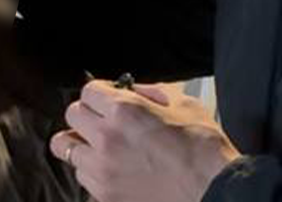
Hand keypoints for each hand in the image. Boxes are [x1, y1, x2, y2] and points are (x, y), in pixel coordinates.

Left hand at [50, 81, 240, 201]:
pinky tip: (113, 170)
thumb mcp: (183, 104)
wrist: (214, 191)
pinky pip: (83, 178)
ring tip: (104, 149)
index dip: (100, 93)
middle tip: (102, 121)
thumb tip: (133, 90)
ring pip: (68, 149)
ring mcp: (103, 171)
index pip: (88, 91)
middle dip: (87, 115)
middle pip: (71, 116)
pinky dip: (93, 172)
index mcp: (125, 111)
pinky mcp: (105, 196)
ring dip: (84, 145)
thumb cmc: (203, 150)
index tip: (107, 99)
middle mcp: (107, 139)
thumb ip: (151, 92)